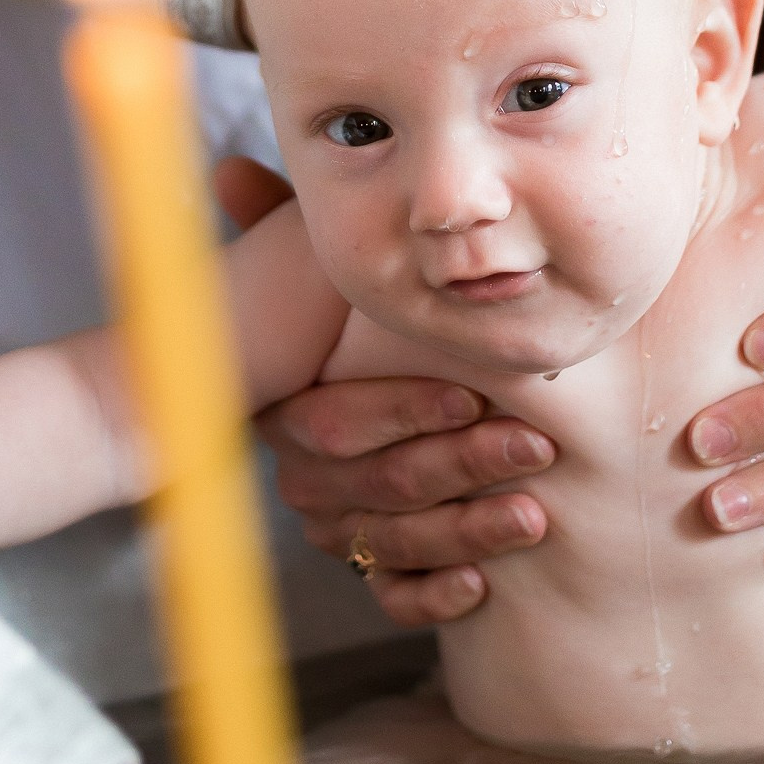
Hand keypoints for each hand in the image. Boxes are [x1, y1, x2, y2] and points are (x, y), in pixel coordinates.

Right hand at [213, 157, 555, 626]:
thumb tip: (228, 167)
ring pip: (390, 544)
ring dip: (465, 532)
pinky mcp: (366, 565)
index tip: (472, 394)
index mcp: (291, 406)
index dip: (403, 410)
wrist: (320, 395)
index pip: (338, 422)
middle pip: (375, 485)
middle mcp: (304, 472)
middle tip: (535, 448)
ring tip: (532, 516)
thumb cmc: (326, 320)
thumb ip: (274, 223)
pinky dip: (432, 595)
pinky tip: (482, 587)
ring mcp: (333, 522)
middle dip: (460, 466)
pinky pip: (388, 596)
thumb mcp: (307, 270)